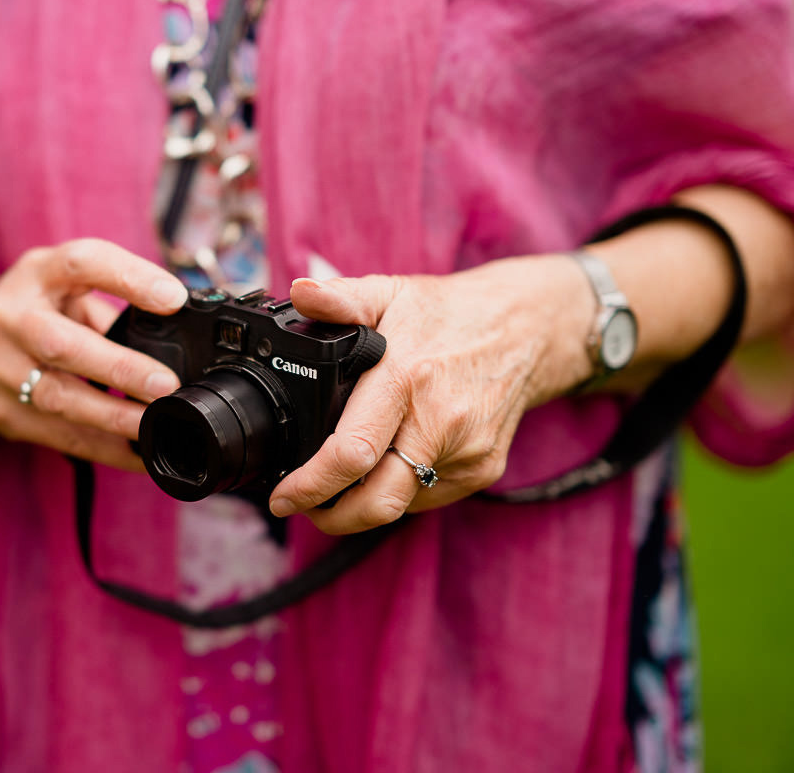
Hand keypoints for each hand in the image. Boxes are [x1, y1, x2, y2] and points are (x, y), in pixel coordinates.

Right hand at [0, 238, 186, 467]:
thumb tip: (180, 323)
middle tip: (166, 384)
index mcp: (35, 275)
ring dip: (113, 416)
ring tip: (156, 423)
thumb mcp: (61, 285)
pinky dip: (104, 447)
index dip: (128, 277)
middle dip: (118, 367)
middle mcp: (9, 317)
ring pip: (57, 398)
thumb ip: (111, 296)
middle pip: (61, 343)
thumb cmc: (32, 310)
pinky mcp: (3, 412)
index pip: (80, 263)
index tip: (174, 298)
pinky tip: (139, 452)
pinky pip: (59, 435)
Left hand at [268, 256, 592, 533]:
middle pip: (378, 501)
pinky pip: (428, 496)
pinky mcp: (483, 469)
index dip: (310, 485)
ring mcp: (467, 451)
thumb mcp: (390, 293)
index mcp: (407, 379)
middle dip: (331, 517)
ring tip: (336, 486)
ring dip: (362, 506)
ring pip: (401, 503)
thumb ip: (340, 298)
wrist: (528, 328)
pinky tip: (383, 468)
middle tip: (302, 507)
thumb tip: (299, 292)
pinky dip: (399, 491)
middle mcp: (440, 422)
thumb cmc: (450, 313)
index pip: (352, 453)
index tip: (282, 497)